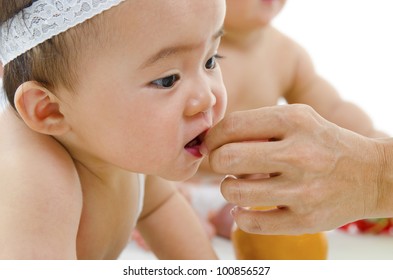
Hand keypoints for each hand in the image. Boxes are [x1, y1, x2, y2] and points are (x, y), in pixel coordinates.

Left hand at [204, 104, 389, 233]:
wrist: (371, 175)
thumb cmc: (323, 143)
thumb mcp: (297, 118)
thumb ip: (257, 123)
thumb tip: (212, 140)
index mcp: (294, 121)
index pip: (231, 126)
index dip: (213, 137)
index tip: (213, 144)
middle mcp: (299, 154)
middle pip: (227, 159)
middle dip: (216, 162)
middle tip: (224, 164)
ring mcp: (303, 191)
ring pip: (234, 192)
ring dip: (228, 188)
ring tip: (238, 184)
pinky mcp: (305, 221)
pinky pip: (250, 222)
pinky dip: (240, 215)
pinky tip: (245, 207)